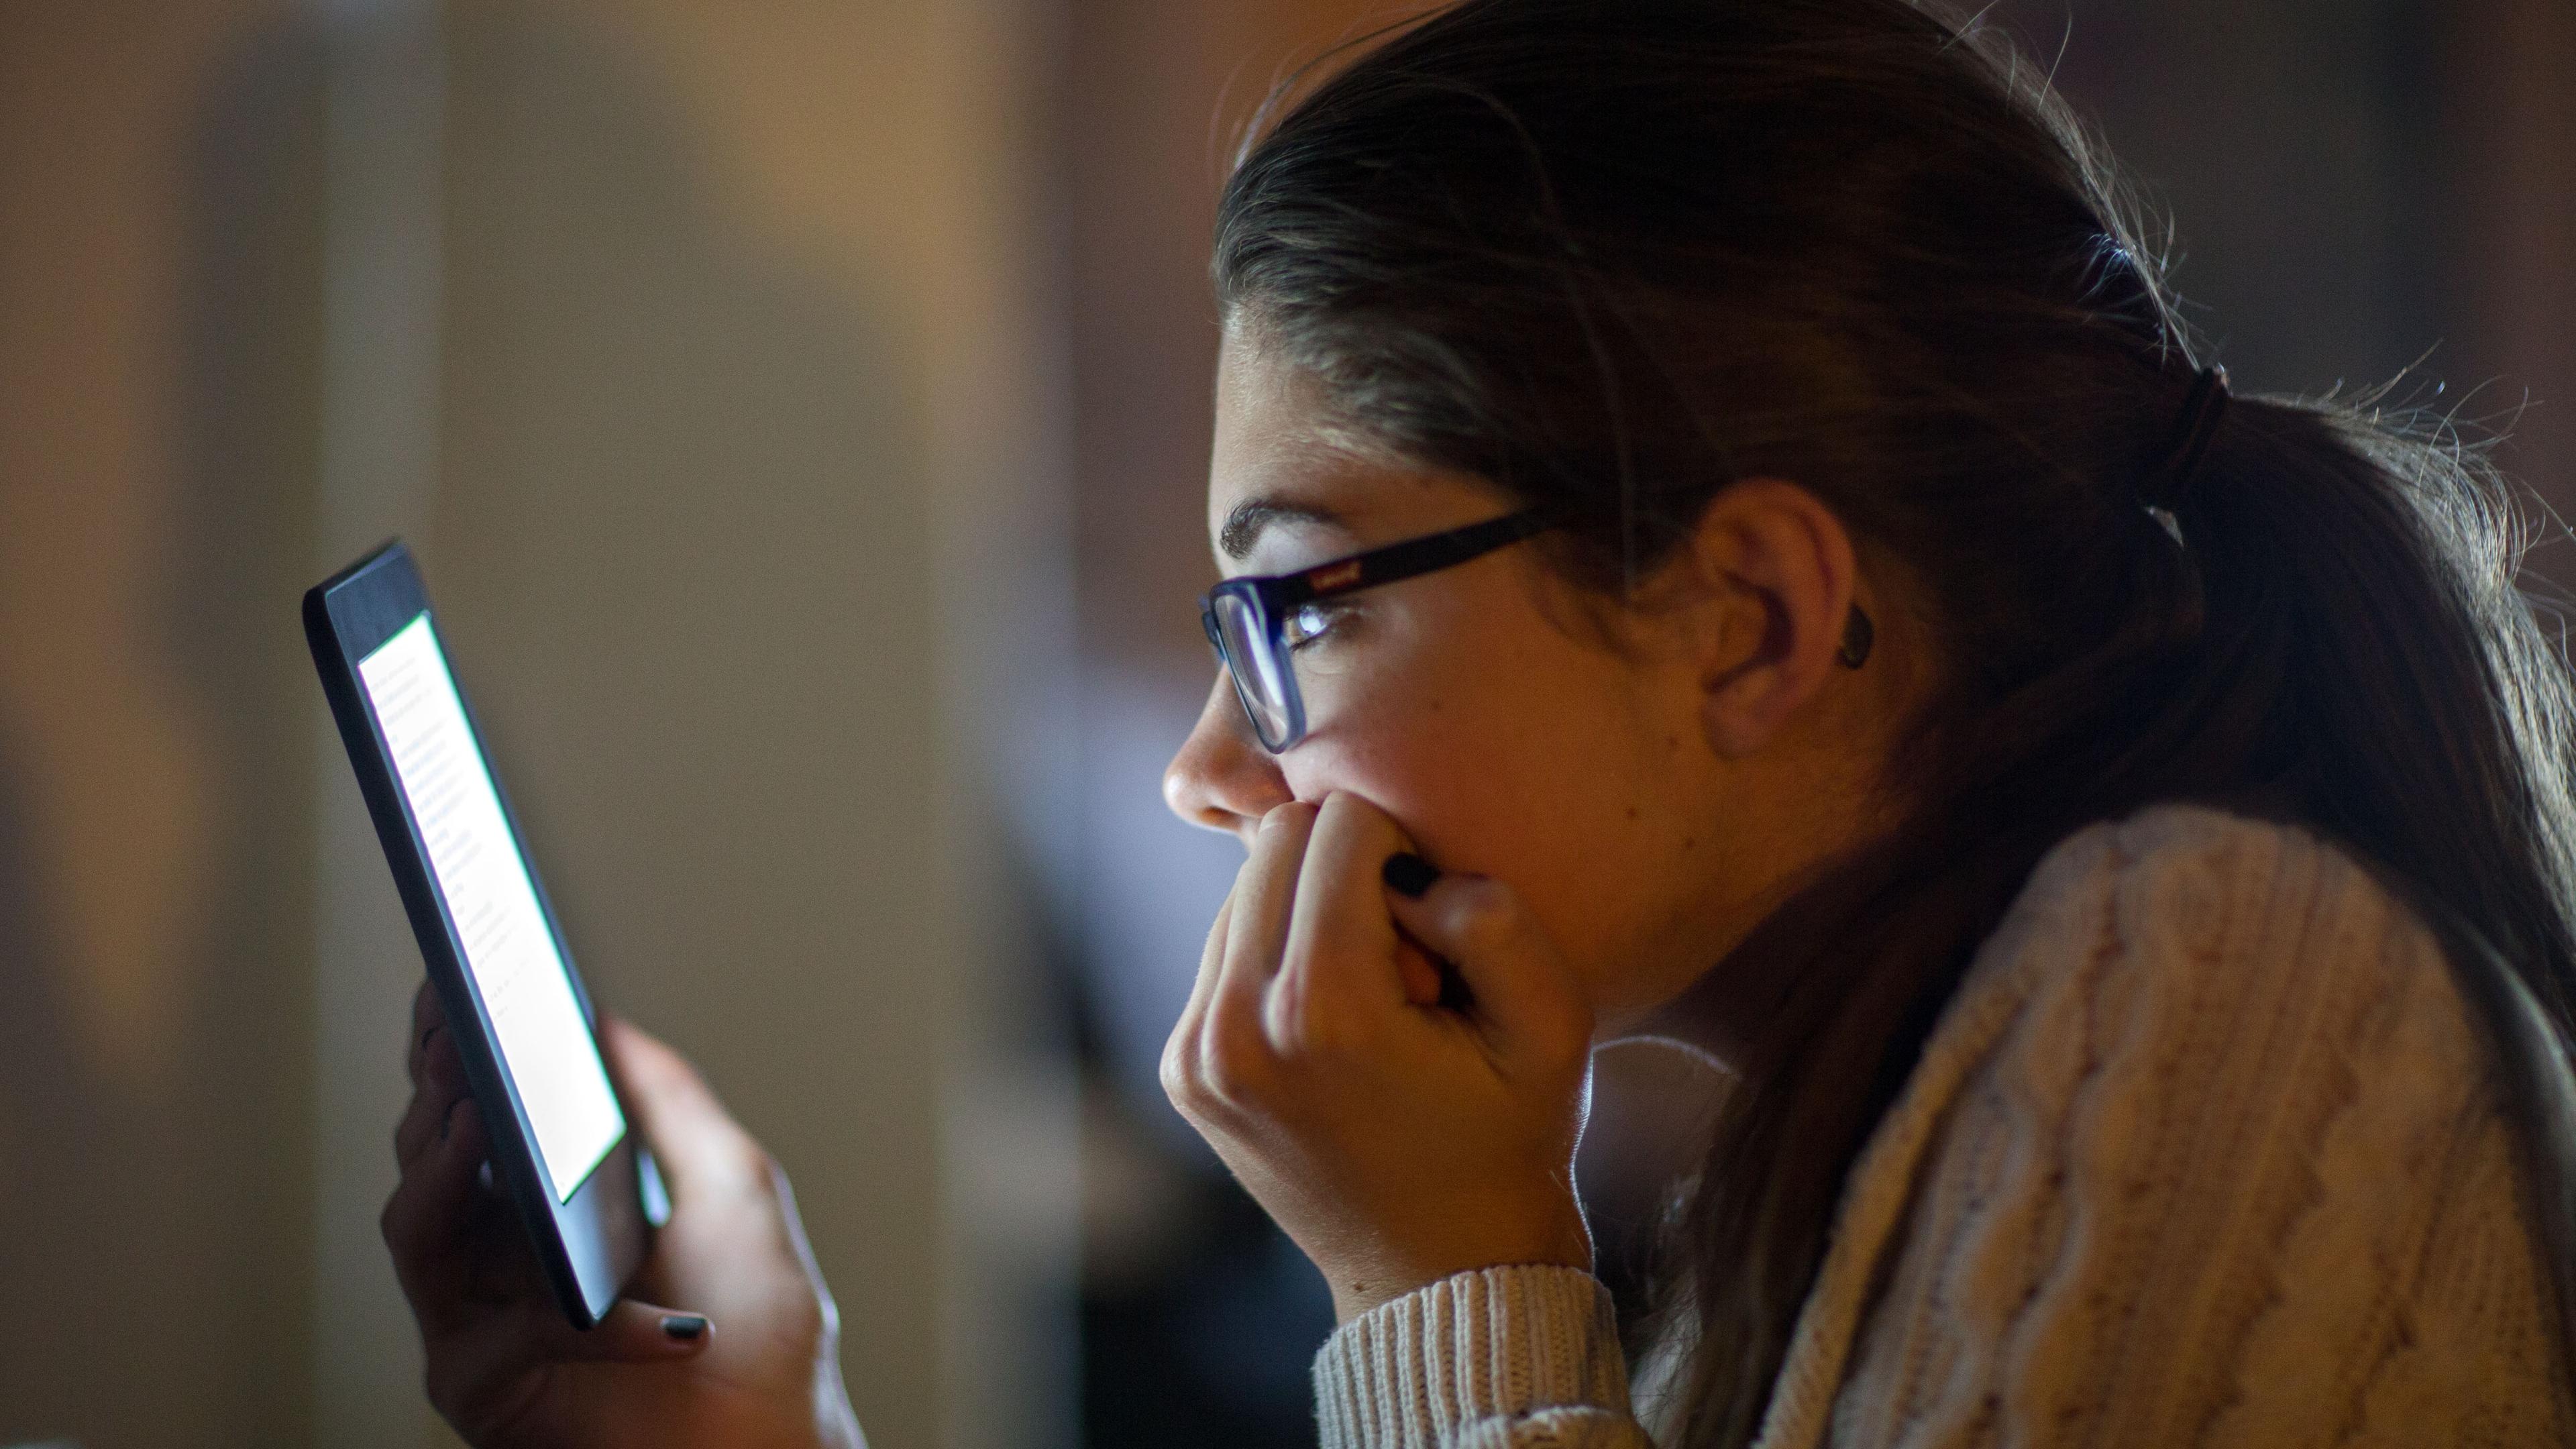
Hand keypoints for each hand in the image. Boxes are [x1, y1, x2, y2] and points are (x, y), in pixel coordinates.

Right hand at [384, 983, 864, 1448]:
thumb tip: (608, 1020)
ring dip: (435, 1155)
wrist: (772, 1442)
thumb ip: (668, 1100)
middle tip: (447, 1025)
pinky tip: (498, 1186)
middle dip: (435, 1086)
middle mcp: (507, 1263)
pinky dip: (478, 1244)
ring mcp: (482, 1322)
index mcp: (556, 1214)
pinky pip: (456, 1309)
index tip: (458, 989)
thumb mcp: (731, 1185)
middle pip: (436, 1159)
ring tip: (466, 1101)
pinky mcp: (477, 1381)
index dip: (465, 1054)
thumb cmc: (762, 1334)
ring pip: (414, 1222)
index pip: (489, 1120)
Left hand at [1161, 792, 1596, 1322]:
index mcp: (1323, 1011)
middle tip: (1402, 957)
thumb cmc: (1508, 1140)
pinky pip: (1223, 951)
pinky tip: (1331, 1025)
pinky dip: (1276, 958)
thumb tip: (1408, 870)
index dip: (1404, 853)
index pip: (1339, 824)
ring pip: (1242, 888)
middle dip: (1346, 869)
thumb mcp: (1551, 1026)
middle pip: (1275, 841)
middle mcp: (1237, 1028)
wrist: (1442, 1269)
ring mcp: (1197, 1053)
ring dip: (1307, 911)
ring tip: (1370, 998)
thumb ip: (1492, 918)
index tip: (1434, 934)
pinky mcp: (1182, 1070)